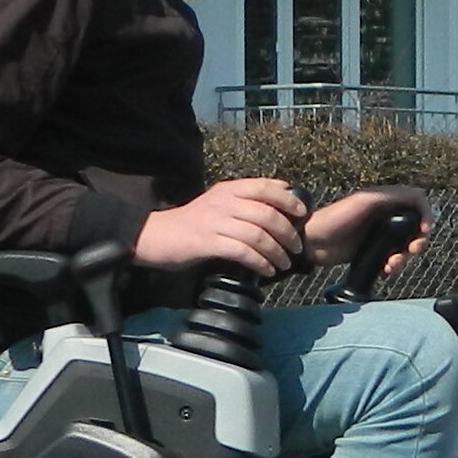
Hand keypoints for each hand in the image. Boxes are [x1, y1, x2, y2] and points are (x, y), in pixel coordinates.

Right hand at [133, 175, 308, 274]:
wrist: (156, 236)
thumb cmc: (191, 224)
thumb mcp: (218, 205)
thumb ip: (243, 203)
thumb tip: (278, 208)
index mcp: (228, 190)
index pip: (265, 186)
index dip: (287, 199)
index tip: (301, 213)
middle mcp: (223, 202)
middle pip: (267, 214)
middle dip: (288, 232)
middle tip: (296, 247)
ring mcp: (215, 222)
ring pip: (258, 234)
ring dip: (277, 251)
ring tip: (284, 263)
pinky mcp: (208, 242)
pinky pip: (243, 252)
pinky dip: (260, 262)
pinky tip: (267, 270)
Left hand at [303, 187, 431, 278]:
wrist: (311, 242)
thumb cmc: (335, 218)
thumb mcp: (366, 202)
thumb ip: (393, 196)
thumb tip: (420, 196)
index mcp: (386, 200)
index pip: (418, 203)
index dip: (426, 216)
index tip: (423, 231)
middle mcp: (385, 215)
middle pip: (415, 228)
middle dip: (417, 242)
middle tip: (411, 252)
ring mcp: (379, 235)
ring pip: (405, 247)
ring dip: (404, 258)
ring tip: (391, 266)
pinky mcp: (372, 251)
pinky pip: (392, 259)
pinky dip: (393, 266)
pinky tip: (385, 271)